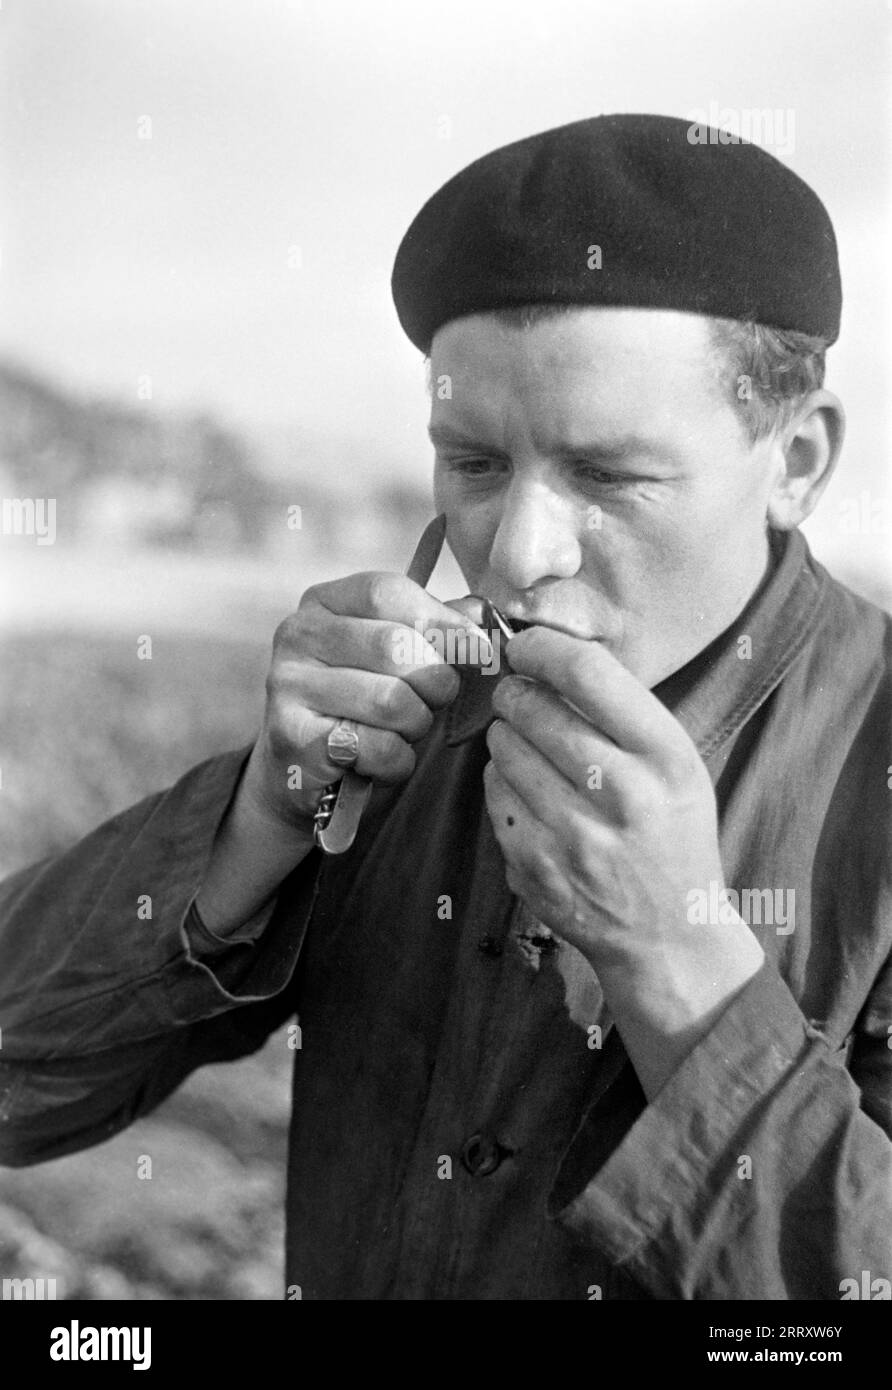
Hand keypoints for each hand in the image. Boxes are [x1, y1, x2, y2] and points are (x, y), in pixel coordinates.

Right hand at [242, 572, 490, 828]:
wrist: (302, 765)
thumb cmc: (360, 698)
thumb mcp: (391, 652)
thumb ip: (434, 628)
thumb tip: (480, 619)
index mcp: (323, 602)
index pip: (386, 592)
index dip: (441, 620)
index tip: (477, 648)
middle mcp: (298, 635)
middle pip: (394, 645)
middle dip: (435, 680)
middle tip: (436, 700)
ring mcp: (288, 685)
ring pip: (390, 701)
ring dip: (417, 723)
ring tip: (405, 728)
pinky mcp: (292, 737)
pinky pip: (377, 748)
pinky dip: (397, 760)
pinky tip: (384, 758)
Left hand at [484, 627, 763, 1098]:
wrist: (669, 935)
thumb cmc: (670, 834)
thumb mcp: (676, 767)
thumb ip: (623, 712)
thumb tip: (548, 652)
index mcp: (666, 756)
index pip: (588, 671)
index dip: (542, 647)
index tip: (525, 645)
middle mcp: (624, 794)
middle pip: (533, 707)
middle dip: (514, 692)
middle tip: (516, 694)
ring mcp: (576, 836)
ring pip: (505, 748)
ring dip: (505, 735)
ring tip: (525, 743)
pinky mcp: (536, 866)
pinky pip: (495, 794)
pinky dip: (501, 780)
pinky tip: (525, 787)